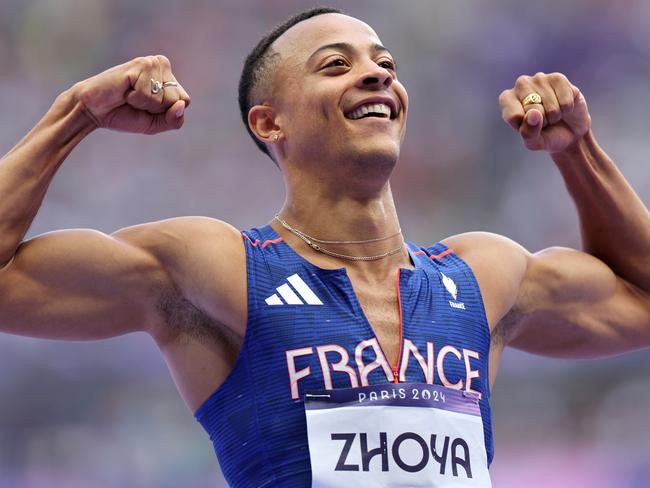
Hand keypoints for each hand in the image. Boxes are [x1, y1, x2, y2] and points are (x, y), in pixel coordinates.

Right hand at [72, 55, 190, 134]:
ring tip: (129, 95)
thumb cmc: (125, 114)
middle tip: (136, 101)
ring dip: (144, 103)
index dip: (166, 113)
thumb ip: (173, 120)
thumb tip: (180, 105)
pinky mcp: (140, 64)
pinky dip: (136, 99)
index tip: (148, 108)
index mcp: (169, 78)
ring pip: (164, 98)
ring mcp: (152, 63)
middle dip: (156, 109)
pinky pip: (148, 94)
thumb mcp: (155, 124)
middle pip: (176, 100)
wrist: (95, 110)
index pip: (184, 101)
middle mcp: (162, 66)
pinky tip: (124, 90)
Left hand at [499, 72, 590, 153]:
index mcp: (507, 99)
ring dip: (555, 116)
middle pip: (533, 109)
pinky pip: (565, 101)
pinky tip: (563, 106)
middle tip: (544, 120)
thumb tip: (534, 113)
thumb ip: (528, 132)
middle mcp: (521, 84)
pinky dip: (567, 109)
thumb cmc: (545, 135)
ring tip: (553, 113)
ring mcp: (540, 78)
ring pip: (551, 107)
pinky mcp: (559, 78)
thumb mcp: (533, 142)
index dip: (526, 126)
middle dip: (543, 121)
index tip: (529, 125)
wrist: (570, 131)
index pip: (513, 116)